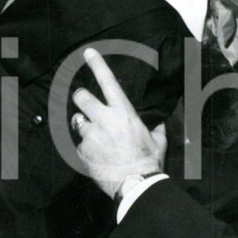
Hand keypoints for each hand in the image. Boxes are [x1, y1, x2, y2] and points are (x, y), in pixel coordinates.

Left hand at [72, 48, 165, 197]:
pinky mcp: (82, 151)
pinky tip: (98, 156)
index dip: (97, 64)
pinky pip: (79, 144)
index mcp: (124, 113)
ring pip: (77, 121)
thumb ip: (156, 127)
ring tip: (96, 138)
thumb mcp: (158, 140)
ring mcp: (91, 135)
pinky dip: (86, 148)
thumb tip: (159, 122)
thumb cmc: (149, 161)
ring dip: (84, 126)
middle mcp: (104, 119)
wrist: (136, 184)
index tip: (87, 53)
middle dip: (81, 98)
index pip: (108, 81)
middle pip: (81, 97)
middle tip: (85, 104)